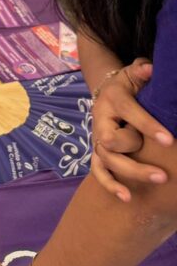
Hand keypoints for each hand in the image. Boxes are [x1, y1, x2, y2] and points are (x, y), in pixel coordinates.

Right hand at [92, 59, 173, 201]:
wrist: (107, 92)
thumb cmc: (128, 85)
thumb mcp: (133, 74)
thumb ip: (141, 70)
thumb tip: (151, 68)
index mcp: (113, 99)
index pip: (129, 113)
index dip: (148, 126)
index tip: (169, 140)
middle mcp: (101, 119)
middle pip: (111, 141)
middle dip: (135, 155)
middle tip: (164, 172)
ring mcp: (97, 138)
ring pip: (107, 160)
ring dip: (131, 174)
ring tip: (158, 180)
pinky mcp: (97, 152)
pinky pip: (98, 171)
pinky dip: (110, 185)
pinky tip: (127, 198)